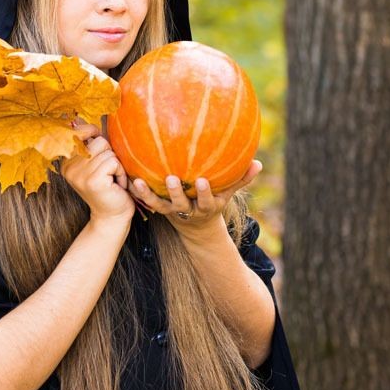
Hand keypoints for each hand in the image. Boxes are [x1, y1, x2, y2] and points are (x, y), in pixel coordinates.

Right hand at [60, 122, 134, 223]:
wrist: (111, 216)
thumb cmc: (108, 188)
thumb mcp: (95, 164)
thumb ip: (89, 144)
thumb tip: (82, 119)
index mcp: (67, 162)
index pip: (78, 132)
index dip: (92, 132)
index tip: (100, 145)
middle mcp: (69, 167)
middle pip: (99, 141)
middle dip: (110, 155)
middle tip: (108, 173)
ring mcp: (79, 174)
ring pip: (108, 152)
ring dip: (117, 166)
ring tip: (112, 179)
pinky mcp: (93, 180)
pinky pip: (114, 162)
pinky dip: (120, 173)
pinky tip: (116, 185)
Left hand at [129, 160, 262, 236]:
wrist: (197, 226)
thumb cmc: (214, 200)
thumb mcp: (228, 193)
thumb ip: (241, 179)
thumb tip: (259, 163)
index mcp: (207, 206)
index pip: (207, 200)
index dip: (205, 193)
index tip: (202, 180)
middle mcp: (189, 210)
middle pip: (181, 203)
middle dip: (177, 193)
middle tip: (172, 179)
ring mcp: (173, 211)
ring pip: (160, 204)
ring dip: (150, 194)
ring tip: (140, 182)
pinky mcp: (160, 209)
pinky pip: (148, 201)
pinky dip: (139, 192)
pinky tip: (131, 179)